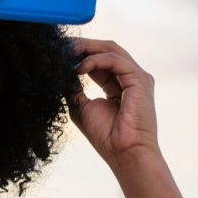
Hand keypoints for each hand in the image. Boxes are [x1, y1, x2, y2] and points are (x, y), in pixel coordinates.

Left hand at [68, 38, 160, 166]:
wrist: (124, 152)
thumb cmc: (105, 136)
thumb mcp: (80, 107)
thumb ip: (73, 88)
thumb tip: (59, 72)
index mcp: (117, 84)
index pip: (98, 60)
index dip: (78, 54)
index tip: (58, 53)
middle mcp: (129, 77)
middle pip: (106, 50)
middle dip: (82, 46)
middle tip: (61, 45)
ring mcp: (137, 77)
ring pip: (111, 50)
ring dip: (87, 48)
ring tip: (66, 52)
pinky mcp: (140, 80)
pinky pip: (115, 60)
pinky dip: (95, 60)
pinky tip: (79, 68)